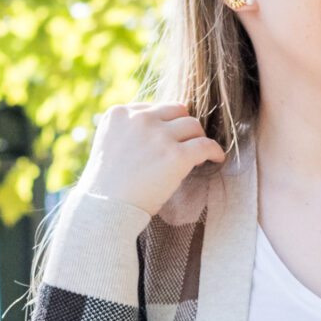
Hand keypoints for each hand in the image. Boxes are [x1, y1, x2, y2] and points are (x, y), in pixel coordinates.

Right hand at [80, 102, 225, 216]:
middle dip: (182, 128)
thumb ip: (128, 133)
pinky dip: (215, 150)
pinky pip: (205, 145)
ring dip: (197, 138)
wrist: (104, 211)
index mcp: (118, 114)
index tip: (165, 143)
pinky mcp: (176, 155)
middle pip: (176, 110)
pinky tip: (216, 158)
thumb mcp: (109, 147)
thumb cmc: (106, 189)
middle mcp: (139, 119)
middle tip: (185, 147)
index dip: (162, 126)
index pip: (152, 109)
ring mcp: (158, 136)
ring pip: (193, 124)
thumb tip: (159, 134)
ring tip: (197, 156)